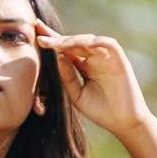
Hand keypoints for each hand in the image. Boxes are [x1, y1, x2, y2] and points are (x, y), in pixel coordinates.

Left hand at [35, 27, 149, 133]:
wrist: (122, 123)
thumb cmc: (100, 110)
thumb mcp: (77, 94)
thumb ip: (67, 77)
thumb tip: (58, 57)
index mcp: (83, 65)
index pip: (66, 49)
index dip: (52, 40)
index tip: (35, 34)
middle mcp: (94, 58)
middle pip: (75, 41)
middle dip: (58, 38)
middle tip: (41, 37)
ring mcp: (107, 58)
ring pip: (89, 40)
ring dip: (73, 40)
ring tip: (57, 44)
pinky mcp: (119, 60)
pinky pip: (108, 44)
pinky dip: (95, 42)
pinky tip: (81, 45)